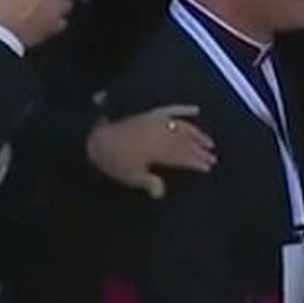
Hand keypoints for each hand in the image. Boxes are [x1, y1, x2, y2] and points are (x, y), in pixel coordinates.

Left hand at [87, 105, 215, 198]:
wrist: (91, 139)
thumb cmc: (110, 161)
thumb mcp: (129, 176)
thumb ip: (149, 182)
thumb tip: (162, 192)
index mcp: (157, 151)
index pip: (183, 156)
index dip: (196, 162)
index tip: (208, 167)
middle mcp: (160, 134)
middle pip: (185, 142)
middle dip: (200, 150)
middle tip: (212, 157)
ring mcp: (155, 122)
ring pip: (183, 127)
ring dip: (197, 134)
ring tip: (208, 141)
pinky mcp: (148, 114)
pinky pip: (170, 109)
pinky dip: (184, 109)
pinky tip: (196, 110)